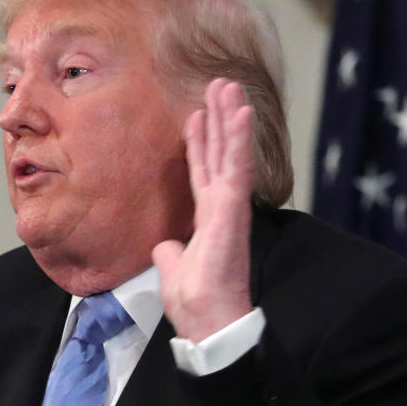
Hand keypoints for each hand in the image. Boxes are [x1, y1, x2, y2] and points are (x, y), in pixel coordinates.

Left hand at [152, 79, 253, 342]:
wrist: (206, 320)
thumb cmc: (193, 300)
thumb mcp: (172, 269)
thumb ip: (170, 253)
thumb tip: (164, 247)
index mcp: (208, 217)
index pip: (203, 171)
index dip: (200, 143)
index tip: (195, 115)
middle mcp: (221, 206)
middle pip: (219, 154)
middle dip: (219, 119)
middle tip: (220, 85)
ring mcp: (230, 205)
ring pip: (231, 152)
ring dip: (231, 118)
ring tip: (229, 86)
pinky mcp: (235, 208)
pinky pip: (237, 167)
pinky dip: (239, 139)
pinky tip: (242, 112)